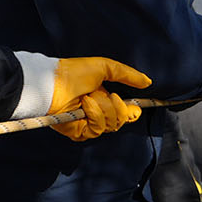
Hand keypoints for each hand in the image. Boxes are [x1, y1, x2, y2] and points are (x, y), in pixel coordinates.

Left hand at [13, 53, 151, 140]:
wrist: (53, 83)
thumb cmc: (74, 72)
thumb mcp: (105, 67)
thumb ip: (128, 74)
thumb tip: (148, 82)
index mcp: (104, 98)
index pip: (126, 112)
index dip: (132, 111)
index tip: (135, 106)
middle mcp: (98, 112)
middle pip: (121, 120)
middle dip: (116, 107)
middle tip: (106, 95)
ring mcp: (89, 124)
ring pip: (111, 125)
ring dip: (102, 108)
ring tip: (88, 97)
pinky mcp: (80, 133)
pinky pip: (97, 129)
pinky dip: (93, 114)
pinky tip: (84, 105)